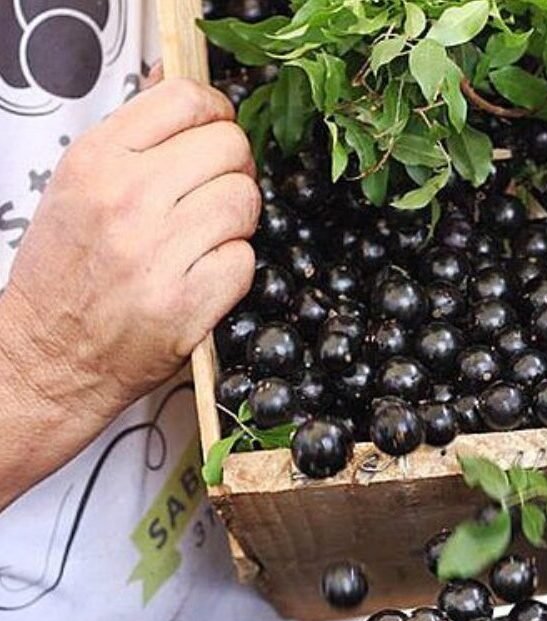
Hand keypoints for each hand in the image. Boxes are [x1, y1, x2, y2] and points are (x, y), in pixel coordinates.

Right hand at [0, 78, 259, 427]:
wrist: (50, 354)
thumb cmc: (66, 273)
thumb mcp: (79, 186)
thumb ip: (136, 138)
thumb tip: (185, 89)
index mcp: (97, 161)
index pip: (186, 100)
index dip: (216, 111)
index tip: (216, 128)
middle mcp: (128, 200)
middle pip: (230, 148)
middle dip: (234, 169)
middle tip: (216, 190)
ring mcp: (159, 254)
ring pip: (245, 202)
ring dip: (237, 220)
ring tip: (207, 235)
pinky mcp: (187, 303)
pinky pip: (245, 260)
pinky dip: (234, 268)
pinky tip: (205, 274)